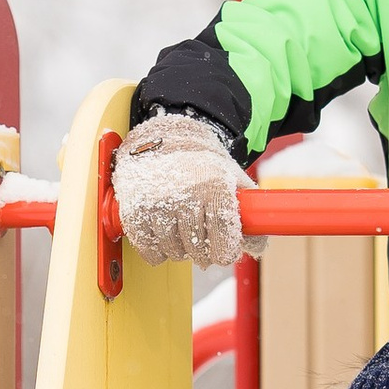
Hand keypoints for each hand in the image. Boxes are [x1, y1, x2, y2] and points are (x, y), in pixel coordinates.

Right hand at [113, 112, 257, 267]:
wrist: (164, 136)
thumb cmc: (202, 163)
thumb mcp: (232, 180)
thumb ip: (249, 215)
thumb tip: (256, 248)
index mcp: (214, 188)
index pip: (224, 244)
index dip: (226, 252)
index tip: (224, 251)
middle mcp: (184, 195)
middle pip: (198, 251)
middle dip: (203, 252)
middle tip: (202, 240)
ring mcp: (156, 202)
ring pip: (173, 252)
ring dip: (179, 250)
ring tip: (181, 233)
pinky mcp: (133, 208)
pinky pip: (147, 247)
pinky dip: (155, 250)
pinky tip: (162, 238)